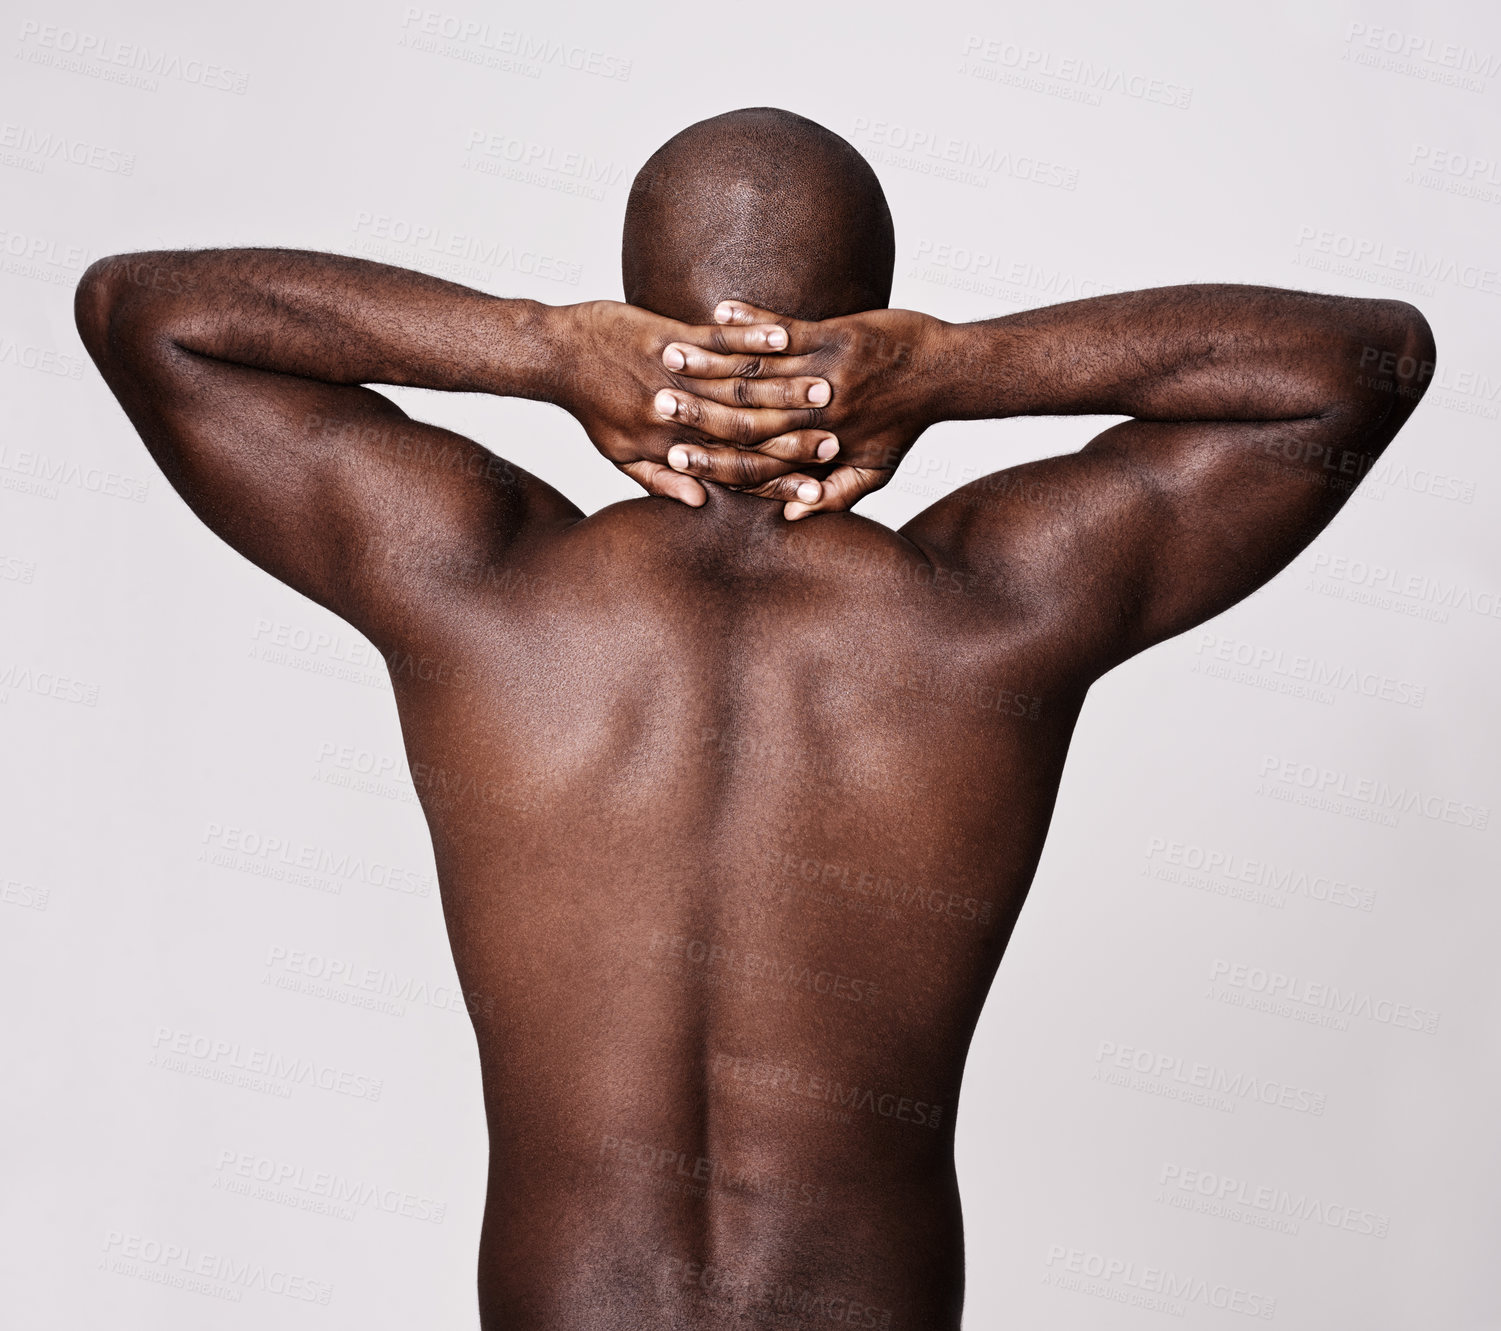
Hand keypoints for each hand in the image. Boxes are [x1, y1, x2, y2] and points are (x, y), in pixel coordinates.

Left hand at [545, 300, 838, 504]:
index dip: (776, 480)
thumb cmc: (592, 406)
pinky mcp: (668, 338)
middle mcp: (676, 418)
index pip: (735, 470)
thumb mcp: (621, 454)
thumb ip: (661, 480)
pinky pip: (718, 340)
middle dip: (795, 436)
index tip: (816, 487)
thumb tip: (698, 502)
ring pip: (739, 387)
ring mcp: (673, 376)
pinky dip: (753, 338)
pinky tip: (785, 337)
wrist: (558, 356)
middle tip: (838, 440)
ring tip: (827, 387)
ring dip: (785, 386)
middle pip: (747, 432)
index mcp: (670, 448)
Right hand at [659, 300, 946, 516]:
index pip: (755, 463)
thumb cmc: (907, 424)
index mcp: (820, 450)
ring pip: (757, 373)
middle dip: (696, 411)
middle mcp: (818, 416)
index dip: (712, 461)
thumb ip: (834, 496)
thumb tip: (791, 517)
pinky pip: (785, 330)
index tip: (673, 456)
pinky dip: (751, 322)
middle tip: (654, 402)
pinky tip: (719, 310)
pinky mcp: (838, 336)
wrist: (948, 374)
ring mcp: (827, 374)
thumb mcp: (875, 471)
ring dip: (711, 362)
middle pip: (745, 419)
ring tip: (671, 355)